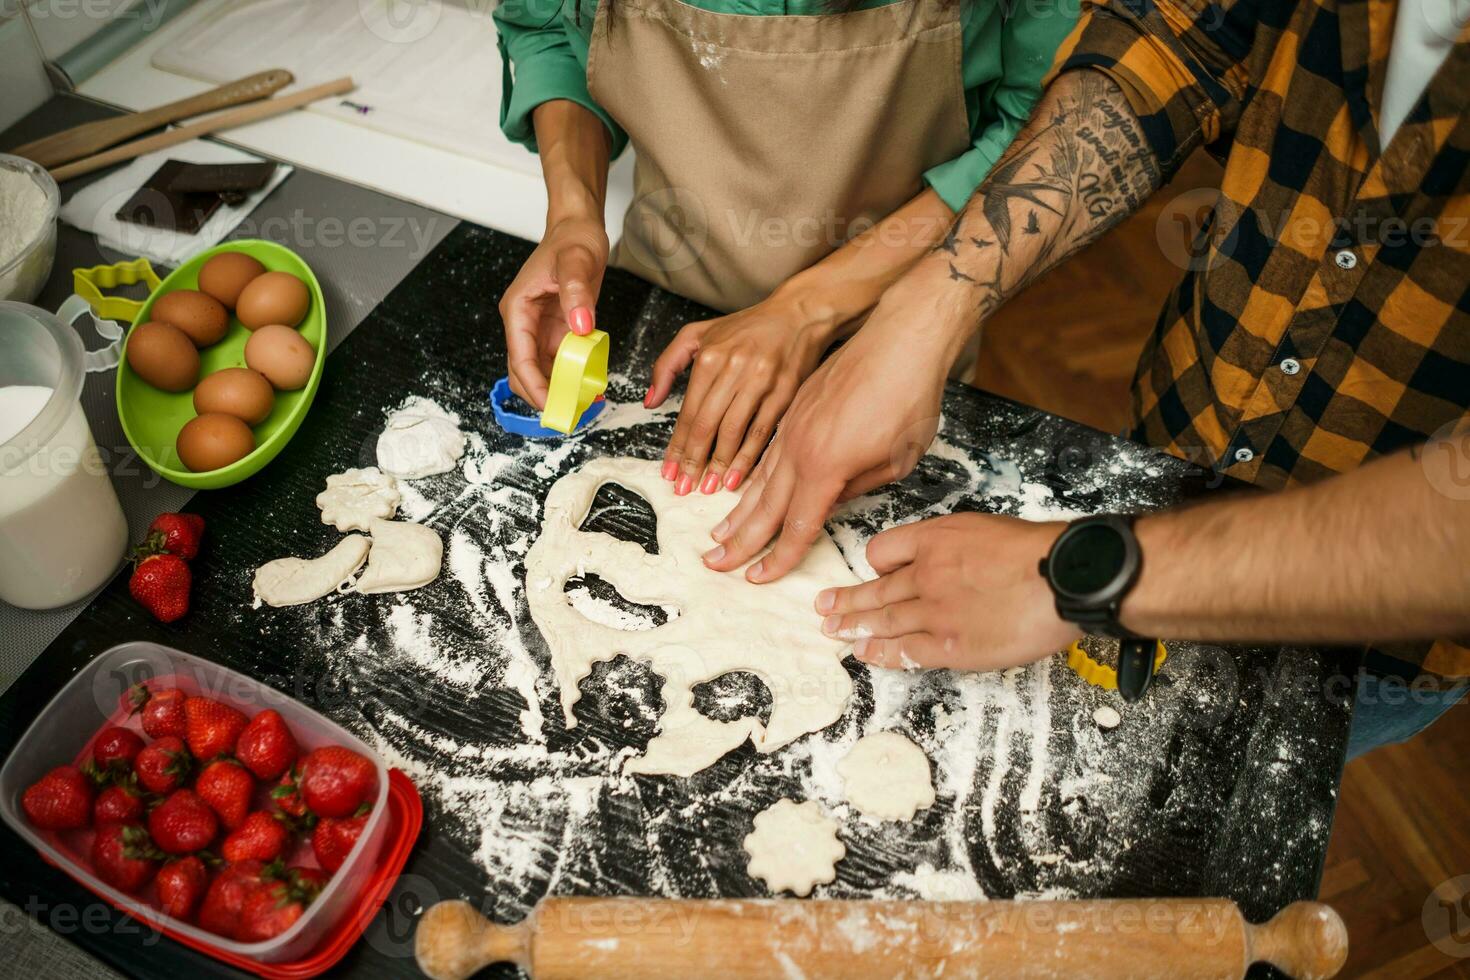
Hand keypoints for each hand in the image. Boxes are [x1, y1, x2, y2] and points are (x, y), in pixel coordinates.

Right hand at [499, 214, 607, 408]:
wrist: (577, 229)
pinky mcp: (555, 331)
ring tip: (582, 407)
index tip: (552, 405)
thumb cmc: (572, 240)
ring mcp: (538, 330)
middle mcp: (523, 323)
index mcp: (518, 309)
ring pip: (540, 372)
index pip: (520, 358)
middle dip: (543, 396)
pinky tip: (589, 388)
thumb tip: (580, 325)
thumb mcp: (577, 261)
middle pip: (523, 372)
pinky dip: (570, 378)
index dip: (534, 385)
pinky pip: (558, 363)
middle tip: (569, 415)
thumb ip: (576, 293)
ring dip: (557, 391)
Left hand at [646, 291, 839, 495]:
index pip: (688, 411)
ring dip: (719, 464)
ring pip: (734, 431)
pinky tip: (737, 475)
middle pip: (708, 425)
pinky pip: (763, 430)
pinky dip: (749, 456)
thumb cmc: (746, 328)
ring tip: (708, 487)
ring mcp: (762, 381)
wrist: (798, 314)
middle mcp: (735, 368)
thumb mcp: (698, 334)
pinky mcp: (786, 392)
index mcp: (711, 357)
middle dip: (693, 461)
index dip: (677, 446)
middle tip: (684, 487)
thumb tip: (650, 402)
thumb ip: (668, 365)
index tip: (669, 471)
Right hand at [703, 278, 966, 581]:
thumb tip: (832, 500)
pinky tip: (742, 489)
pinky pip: (767, 452)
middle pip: (764, 507)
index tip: (758, 578)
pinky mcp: (795, 409)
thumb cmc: (909, 396)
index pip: (796, 526)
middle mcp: (799, 449)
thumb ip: (859, 487)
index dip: (777, 557)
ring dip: (737, 511)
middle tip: (715, 564)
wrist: (899, 338)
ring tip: (718, 534)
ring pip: (759, 478)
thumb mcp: (897, 459)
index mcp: (825, 468)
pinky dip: (751, 476)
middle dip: (739, 541)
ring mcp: (793, 427)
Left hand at [814, 513, 1075, 669]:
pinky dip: (881, 653)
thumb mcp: (987, 528)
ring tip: (832, 631)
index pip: (884, 549)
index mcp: (936, 539)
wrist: (1061, 577)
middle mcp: (926, 574)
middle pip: (875, 588)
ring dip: (854, 627)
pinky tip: (865, 655)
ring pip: (882, 620)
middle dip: (846, 600)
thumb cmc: (1037, 551)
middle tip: (822, 607)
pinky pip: (905, 651)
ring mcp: (935, 612)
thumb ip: (959, 545)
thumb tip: (950, 561)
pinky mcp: (950, 645)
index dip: (876, 563)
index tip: (873, 572)